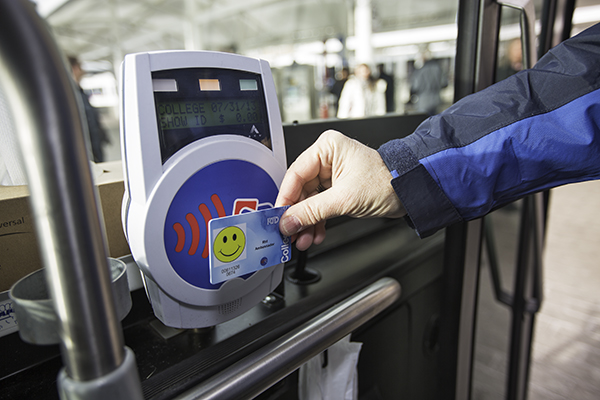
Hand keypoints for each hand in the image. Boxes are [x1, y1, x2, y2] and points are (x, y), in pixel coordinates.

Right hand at [275, 130, 405, 250]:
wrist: (410, 192)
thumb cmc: (387, 182)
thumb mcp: (344, 199)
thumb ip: (312, 212)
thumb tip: (288, 221)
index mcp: (327, 147)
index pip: (295, 174)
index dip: (286, 198)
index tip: (279, 217)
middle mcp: (328, 157)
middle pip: (301, 190)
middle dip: (298, 215)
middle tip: (290, 232)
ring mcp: (333, 173)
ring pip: (310, 200)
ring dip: (307, 222)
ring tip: (303, 239)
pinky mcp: (339, 188)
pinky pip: (321, 205)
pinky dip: (318, 221)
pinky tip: (316, 234)